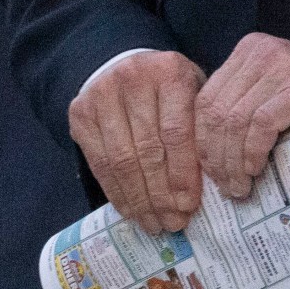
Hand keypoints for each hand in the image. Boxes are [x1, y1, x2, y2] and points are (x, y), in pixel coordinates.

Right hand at [69, 50, 205, 234]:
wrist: (122, 65)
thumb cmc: (169, 90)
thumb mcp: (194, 96)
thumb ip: (200, 132)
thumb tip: (209, 187)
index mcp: (169, 71)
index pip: (176, 132)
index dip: (182, 173)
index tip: (189, 205)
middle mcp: (132, 77)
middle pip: (148, 149)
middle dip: (161, 194)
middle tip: (174, 222)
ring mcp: (101, 94)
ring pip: (122, 160)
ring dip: (139, 199)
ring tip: (154, 223)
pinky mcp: (79, 113)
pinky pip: (99, 163)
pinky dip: (117, 193)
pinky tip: (132, 211)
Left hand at [195, 33, 289, 198]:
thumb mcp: (270, 90)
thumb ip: (240, 105)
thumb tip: (206, 153)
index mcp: (247, 51)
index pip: (205, 98)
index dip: (200, 140)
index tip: (208, 172)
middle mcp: (260, 52)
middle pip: (217, 111)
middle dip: (215, 156)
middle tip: (225, 186)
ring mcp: (282, 66)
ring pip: (236, 120)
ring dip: (234, 161)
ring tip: (240, 186)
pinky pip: (262, 124)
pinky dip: (253, 151)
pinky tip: (257, 169)